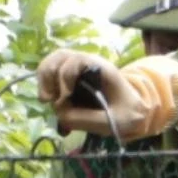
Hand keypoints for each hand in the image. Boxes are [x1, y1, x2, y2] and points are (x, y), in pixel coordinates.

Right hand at [34, 47, 177, 140]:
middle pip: (60, 56)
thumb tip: (60, 113)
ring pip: (52, 61)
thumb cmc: (127, 113)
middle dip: (50, 76)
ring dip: (44, 79)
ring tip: (46, 100)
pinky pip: (51, 72)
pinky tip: (48, 100)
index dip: (66, 76)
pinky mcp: (70, 78)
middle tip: (49, 100)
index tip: (65, 98)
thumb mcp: (114, 121)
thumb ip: (87, 119)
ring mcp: (77, 69)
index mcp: (102, 68)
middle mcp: (87, 64)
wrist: (133, 111)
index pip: (77, 60)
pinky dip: (44, 84)